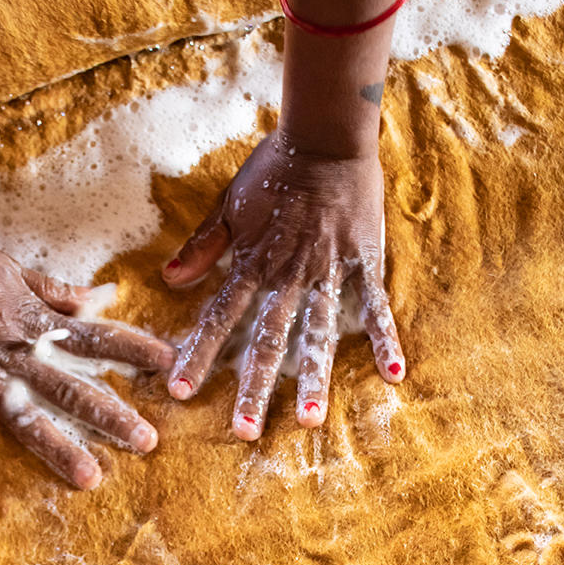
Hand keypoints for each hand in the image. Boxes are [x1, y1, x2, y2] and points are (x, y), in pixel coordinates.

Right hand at [0, 239, 174, 512]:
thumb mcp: (12, 269)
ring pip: (27, 420)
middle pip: (71, 389)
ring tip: (89, 479)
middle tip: (147, 442)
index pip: (95, 338)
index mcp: (34, 324)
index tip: (170, 364)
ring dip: (58, 450)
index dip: (134, 350)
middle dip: (111, 415)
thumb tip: (96, 296)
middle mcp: (15, 356)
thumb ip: (55, 291)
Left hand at [161, 131, 402, 438]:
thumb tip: (169, 278)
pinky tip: (394, 375)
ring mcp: (329, 271)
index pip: (219, 316)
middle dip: (255, 386)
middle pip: (268, 339)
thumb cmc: (276, 168)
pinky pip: (375, 307)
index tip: (180, 390)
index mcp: (253, 262)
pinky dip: (385, 340)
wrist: (327, 133)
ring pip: (318, 333)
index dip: (199, 353)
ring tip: (312, 420)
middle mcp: (288, 274)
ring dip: (315, 378)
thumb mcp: (230, 204)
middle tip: (245, 431)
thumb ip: (203, 246)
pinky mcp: (364, 263)